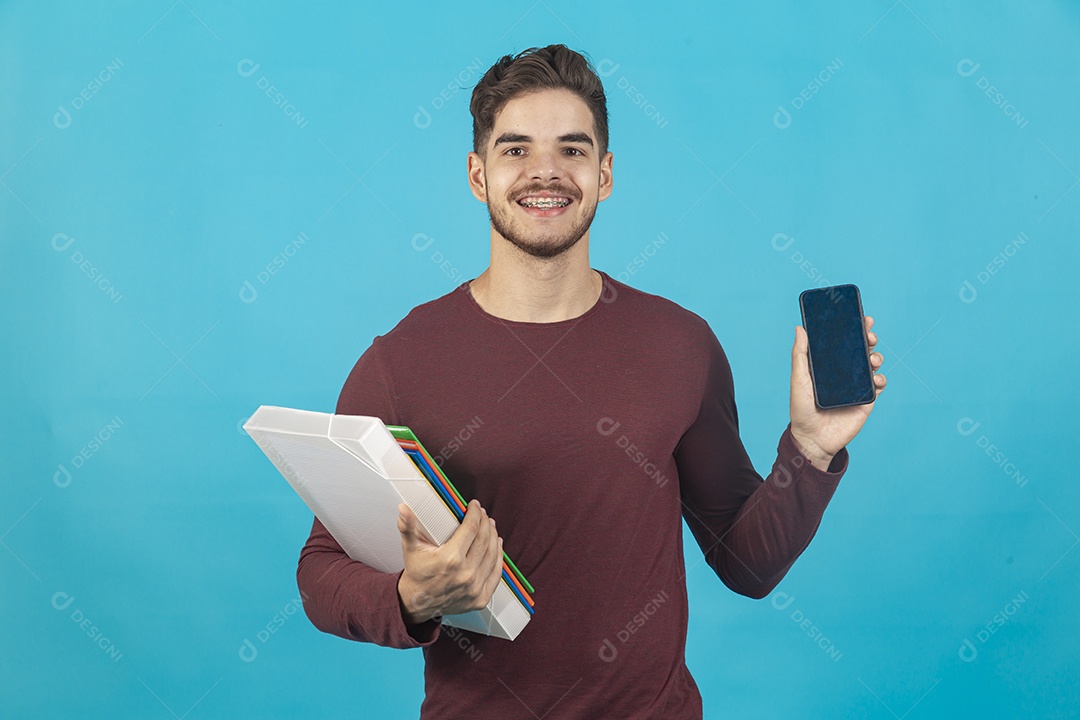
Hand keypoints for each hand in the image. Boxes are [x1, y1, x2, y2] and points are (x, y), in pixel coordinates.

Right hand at [396, 498, 503, 624]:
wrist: (417, 602)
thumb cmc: (417, 573)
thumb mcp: (410, 547)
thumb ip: (407, 526)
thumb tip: (403, 508)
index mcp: (450, 559)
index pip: (471, 529)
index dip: (475, 514)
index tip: (474, 505)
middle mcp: (465, 574)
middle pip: (484, 539)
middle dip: (485, 523)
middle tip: (482, 514)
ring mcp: (474, 588)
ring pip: (493, 555)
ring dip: (493, 537)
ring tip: (490, 526)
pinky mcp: (480, 598)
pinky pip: (495, 573)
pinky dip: (498, 557)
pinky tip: (496, 546)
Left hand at [790, 315, 886, 461]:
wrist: (813, 439)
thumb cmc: (801, 409)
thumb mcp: (799, 379)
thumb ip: (800, 355)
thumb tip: (800, 328)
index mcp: (829, 365)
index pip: (843, 342)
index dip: (854, 329)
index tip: (861, 318)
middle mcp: (844, 373)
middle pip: (861, 349)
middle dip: (869, 339)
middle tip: (869, 336)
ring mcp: (856, 386)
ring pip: (872, 364)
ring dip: (876, 357)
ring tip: (872, 359)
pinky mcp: (866, 400)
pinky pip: (878, 385)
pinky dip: (880, 379)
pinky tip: (875, 378)